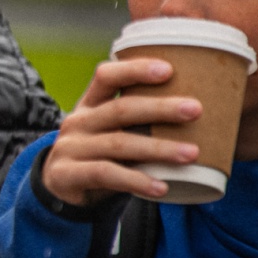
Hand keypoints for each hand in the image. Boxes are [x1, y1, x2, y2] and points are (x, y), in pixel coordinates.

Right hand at [42, 57, 201, 207]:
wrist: (58, 188)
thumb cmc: (100, 154)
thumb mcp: (110, 132)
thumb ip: (139, 122)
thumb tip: (199, 112)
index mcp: (90, 105)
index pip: (106, 76)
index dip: (135, 70)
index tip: (169, 70)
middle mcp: (78, 122)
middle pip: (119, 110)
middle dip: (160, 108)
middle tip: (196, 110)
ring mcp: (70, 148)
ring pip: (118, 144)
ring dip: (158, 149)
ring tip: (191, 154)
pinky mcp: (67, 174)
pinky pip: (106, 174)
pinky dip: (137, 180)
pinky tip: (162, 188)